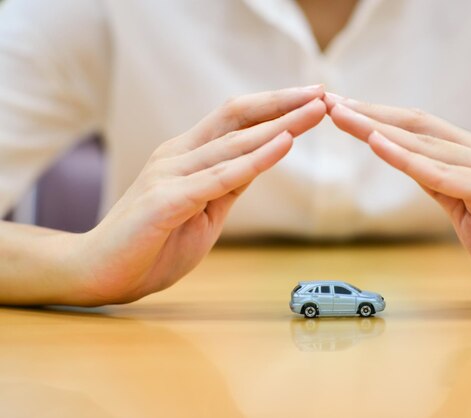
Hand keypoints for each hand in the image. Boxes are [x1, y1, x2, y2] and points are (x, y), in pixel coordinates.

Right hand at [74, 86, 325, 304]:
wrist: (99, 272)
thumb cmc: (152, 243)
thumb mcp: (204, 210)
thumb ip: (229, 183)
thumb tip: (263, 159)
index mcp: (186, 156)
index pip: (235, 120)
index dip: (274, 106)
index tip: (311, 99)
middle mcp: (177, 156)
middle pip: (237, 120)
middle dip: (284, 105)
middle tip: (323, 93)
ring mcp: (168, 175)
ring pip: (233, 143)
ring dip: (279, 126)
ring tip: (314, 111)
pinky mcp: (164, 201)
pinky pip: (218, 177)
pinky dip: (254, 160)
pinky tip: (282, 144)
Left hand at [326, 93, 470, 300]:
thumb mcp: (467, 210)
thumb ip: (441, 186)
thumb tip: (410, 167)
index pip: (416, 131)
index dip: (378, 119)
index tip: (343, 112)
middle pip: (415, 128)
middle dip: (368, 115)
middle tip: (328, 104)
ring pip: (425, 144)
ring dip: (378, 129)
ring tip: (343, 115)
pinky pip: (445, 175)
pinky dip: (409, 159)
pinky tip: (380, 144)